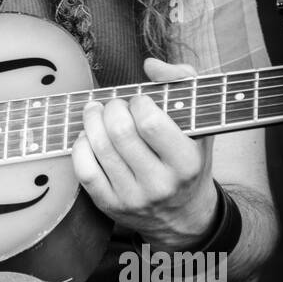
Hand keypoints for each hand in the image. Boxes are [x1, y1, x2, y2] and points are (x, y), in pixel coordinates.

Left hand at [71, 58, 218, 249]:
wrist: (185, 217)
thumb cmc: (190, 160)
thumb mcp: (201, 123)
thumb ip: (183, 83)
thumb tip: (150, 65)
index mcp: (187, 163)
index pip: (151, 123)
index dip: (139, 102)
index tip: (140, 101)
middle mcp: (161, 184)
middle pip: (120, 132)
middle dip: (112, 108)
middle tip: (115, 105)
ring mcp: (133, 197)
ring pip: (99, 147)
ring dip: (92, 120)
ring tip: (96, 112)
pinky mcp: (110, 206)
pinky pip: (84, 170)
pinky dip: (81, 145)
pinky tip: (89, 137)